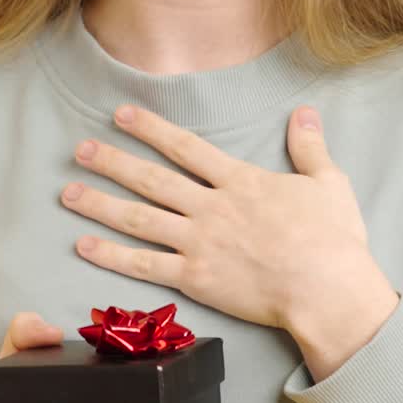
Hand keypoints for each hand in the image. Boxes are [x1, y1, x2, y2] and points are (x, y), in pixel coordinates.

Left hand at [62, 105, 397, 342]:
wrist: (328, 292)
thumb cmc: (334, 240)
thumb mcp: (328, 183)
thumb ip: (310, 146)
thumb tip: (305, 111)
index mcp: (240, 182)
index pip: (185, 147)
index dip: (151, 129)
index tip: (121, 115)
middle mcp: (211, 208)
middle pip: (152, 180)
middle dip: (113, 162)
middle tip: (79, 151)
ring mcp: (199, 244)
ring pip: (139, 220)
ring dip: (101, 204)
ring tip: (68, 192)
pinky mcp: (196, 279)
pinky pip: (145, 266)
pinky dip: (112, 256)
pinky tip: (84, 245)